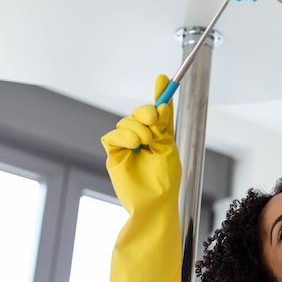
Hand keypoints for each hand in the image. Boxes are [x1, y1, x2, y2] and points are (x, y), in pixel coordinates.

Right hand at [100, 74, 182, 281]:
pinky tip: (134, 145)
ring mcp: (127, 147)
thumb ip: (163, 123)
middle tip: (154, 121)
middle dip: (147, 112)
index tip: (163, 77)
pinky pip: (113, 135)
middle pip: (140, 112)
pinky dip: (124, 135)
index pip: (158, 111)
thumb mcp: (168, 146)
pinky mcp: (114, 155)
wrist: (154, 203)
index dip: (160, 93)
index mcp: (160, 137)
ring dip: (137, 128)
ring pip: (126, 122)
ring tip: (146, 143)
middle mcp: (143, 139)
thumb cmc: (165, 182)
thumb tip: (162, 101)